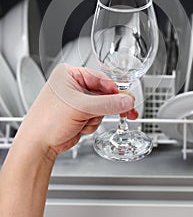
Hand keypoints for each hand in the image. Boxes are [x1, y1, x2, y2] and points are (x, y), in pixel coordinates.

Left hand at [17, 64, 136, 159]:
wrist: (38, 145)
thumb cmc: (47, 120)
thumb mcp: (81, 107)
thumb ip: (107, 104)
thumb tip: (126, 101)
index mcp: (70, 74)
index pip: (100, 77)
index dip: (114, 89)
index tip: (125, 98)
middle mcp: (74, 85)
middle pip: (103, 92)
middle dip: (109, 105)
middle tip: (127, 111)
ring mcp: (77, 101)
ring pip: (102, 106)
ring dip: (97, 117)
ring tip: (85, 122)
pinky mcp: (79, 114)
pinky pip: (97, 116)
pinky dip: (92, 123)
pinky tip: (81, 126)